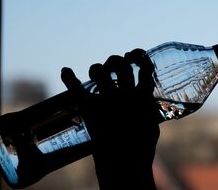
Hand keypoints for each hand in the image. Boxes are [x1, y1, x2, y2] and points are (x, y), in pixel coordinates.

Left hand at [61, 48, 159, 189]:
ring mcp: (107, 99)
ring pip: (102, 71)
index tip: (134, 57)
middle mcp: (125, 93)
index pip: (143, 68)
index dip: (139, 58)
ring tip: (95, 73)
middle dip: (116, 61)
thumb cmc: (140, 146)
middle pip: (121, 65)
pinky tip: (65, 71)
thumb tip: (146, 105)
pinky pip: (77, 88)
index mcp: (143, 96)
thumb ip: (148, 112)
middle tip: (112, 67)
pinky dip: (69, 78)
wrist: (125, 161)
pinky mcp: (90, 107)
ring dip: (97, 68)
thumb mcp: (151, 126)